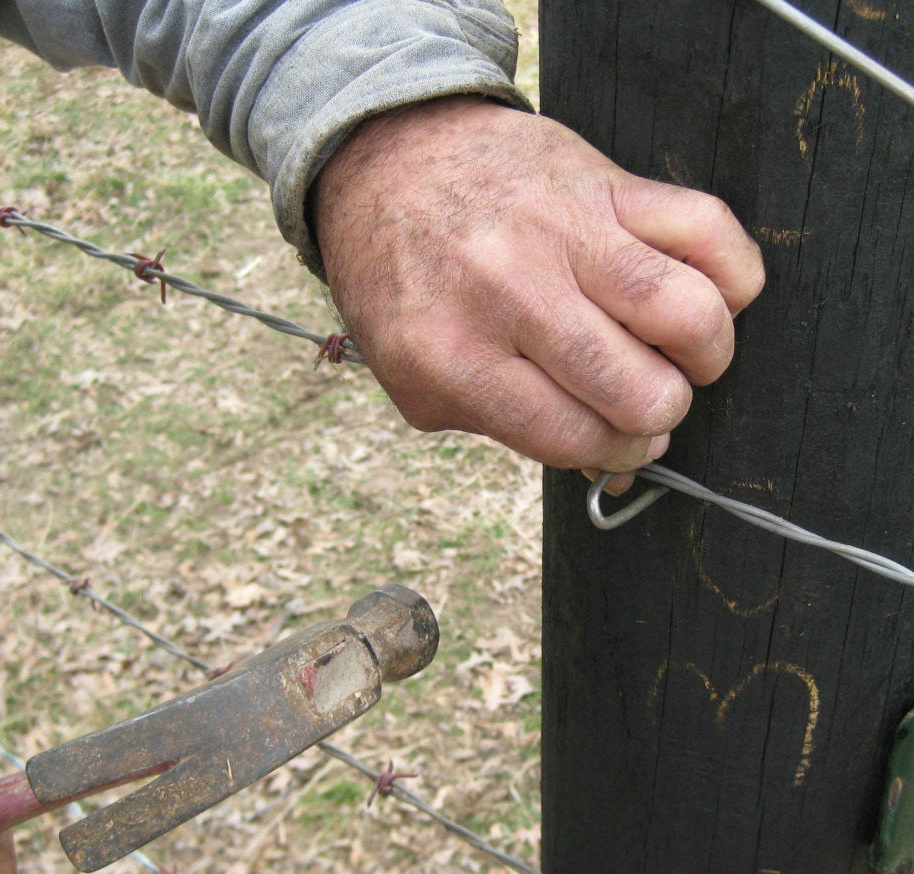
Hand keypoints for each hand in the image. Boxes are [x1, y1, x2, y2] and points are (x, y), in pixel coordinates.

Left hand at [314, 96, 763, 486]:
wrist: (392, 159)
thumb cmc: (407, 284)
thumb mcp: (415, 379)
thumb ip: (505, 428)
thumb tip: (616, 465)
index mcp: (455, 355)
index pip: (573, 436)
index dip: (615, 454)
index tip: (626, 446)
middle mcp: (512, 294)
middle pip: (638, 390)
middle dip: (659, 416)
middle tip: (647, 401)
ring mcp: (563, 233)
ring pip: (687, 313)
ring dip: (707, 355)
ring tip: (686, 356)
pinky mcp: (606, 183)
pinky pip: (708, 229)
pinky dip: (731, 275)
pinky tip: (704, 294)